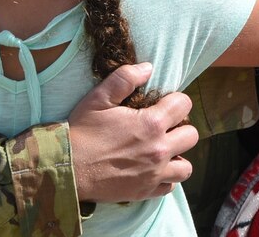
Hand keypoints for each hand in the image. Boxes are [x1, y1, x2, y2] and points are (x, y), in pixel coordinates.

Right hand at [68, 63, 197, 202]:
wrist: (67, 169)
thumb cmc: (82, 131)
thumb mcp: (99, 97)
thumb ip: (125, 78)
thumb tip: (148, 67)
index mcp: (151, 124)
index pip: (183, 105)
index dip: (175, 100)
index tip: (162, 103)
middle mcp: (159, 150)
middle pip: (191, 136)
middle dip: (180, 127)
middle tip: (163, 126)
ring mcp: (154, 174)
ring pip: (186, 167)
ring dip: (177, 156)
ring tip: (161, 150)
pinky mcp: (145, 192)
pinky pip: (169, 187)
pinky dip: (165, 178)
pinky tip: (151, 169)